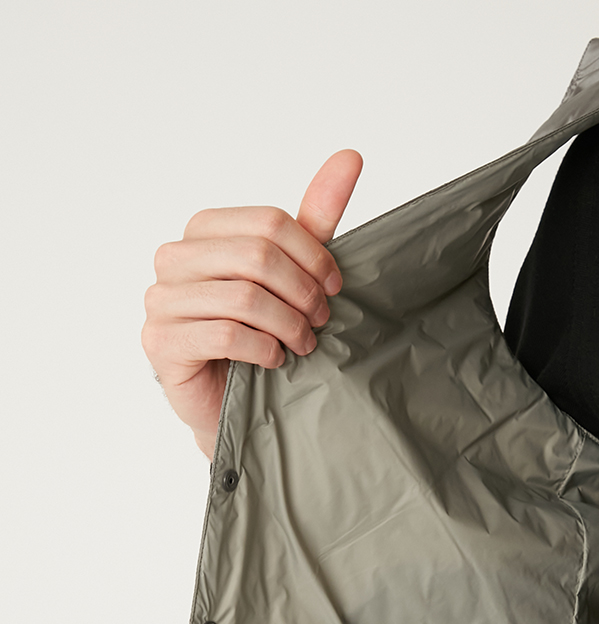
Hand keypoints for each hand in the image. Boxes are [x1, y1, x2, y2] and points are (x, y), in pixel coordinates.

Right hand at [141, 148, 363, 460]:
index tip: (334, 286)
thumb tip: (351, 157)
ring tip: (303, 343)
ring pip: (243, 297)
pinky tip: (274, 360)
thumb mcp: (293, 272)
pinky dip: (262, 348)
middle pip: (257, 256)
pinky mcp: (160, 343)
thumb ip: (315, 219)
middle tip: (322, 320)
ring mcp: (161, 300)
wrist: (232, 402)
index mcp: (203, 232)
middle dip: (303, 292)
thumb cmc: (259, 334)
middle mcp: (174, 259)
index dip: (313, 254)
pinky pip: (224, 334)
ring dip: (288, 324)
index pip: (268, 223)